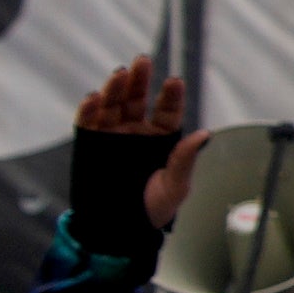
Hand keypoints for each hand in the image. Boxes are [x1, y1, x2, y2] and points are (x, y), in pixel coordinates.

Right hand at [74, 54, 200, 230]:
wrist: (120, 230)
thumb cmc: (152, 210)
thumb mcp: (175, 187)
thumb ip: (184, 160)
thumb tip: (205, 135)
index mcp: (161, 138)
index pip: (167, 110)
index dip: (171, 95)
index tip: (175, 81)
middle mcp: (136, 131)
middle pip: (138, 99)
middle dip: (140, 80)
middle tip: (143, 62)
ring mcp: (112, 135)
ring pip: (113, 104)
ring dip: (115, 88)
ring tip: (120, 74)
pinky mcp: (90, 144)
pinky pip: (88, 122)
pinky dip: (88, 109)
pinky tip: (94, 97)